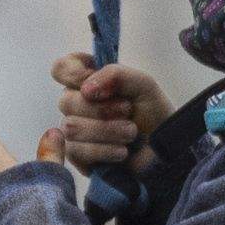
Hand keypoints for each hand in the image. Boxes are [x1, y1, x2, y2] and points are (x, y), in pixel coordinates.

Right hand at [50, 53, 174, 173]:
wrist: (164, 148)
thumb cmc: (152, 114)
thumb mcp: (143, 84)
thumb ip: (116, 74)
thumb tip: (86, 89)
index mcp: (89, 82)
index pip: (61, 69)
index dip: (73, 74)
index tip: (96, 85)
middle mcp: (76, 104)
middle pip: (66, 101)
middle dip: (102, 109)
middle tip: (128, 112)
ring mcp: (73, 131)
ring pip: (71, 127)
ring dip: (108, 130)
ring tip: (130, 133)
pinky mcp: (77, 156)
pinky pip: (77, 151)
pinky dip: (105, 150)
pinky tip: (121, 151)